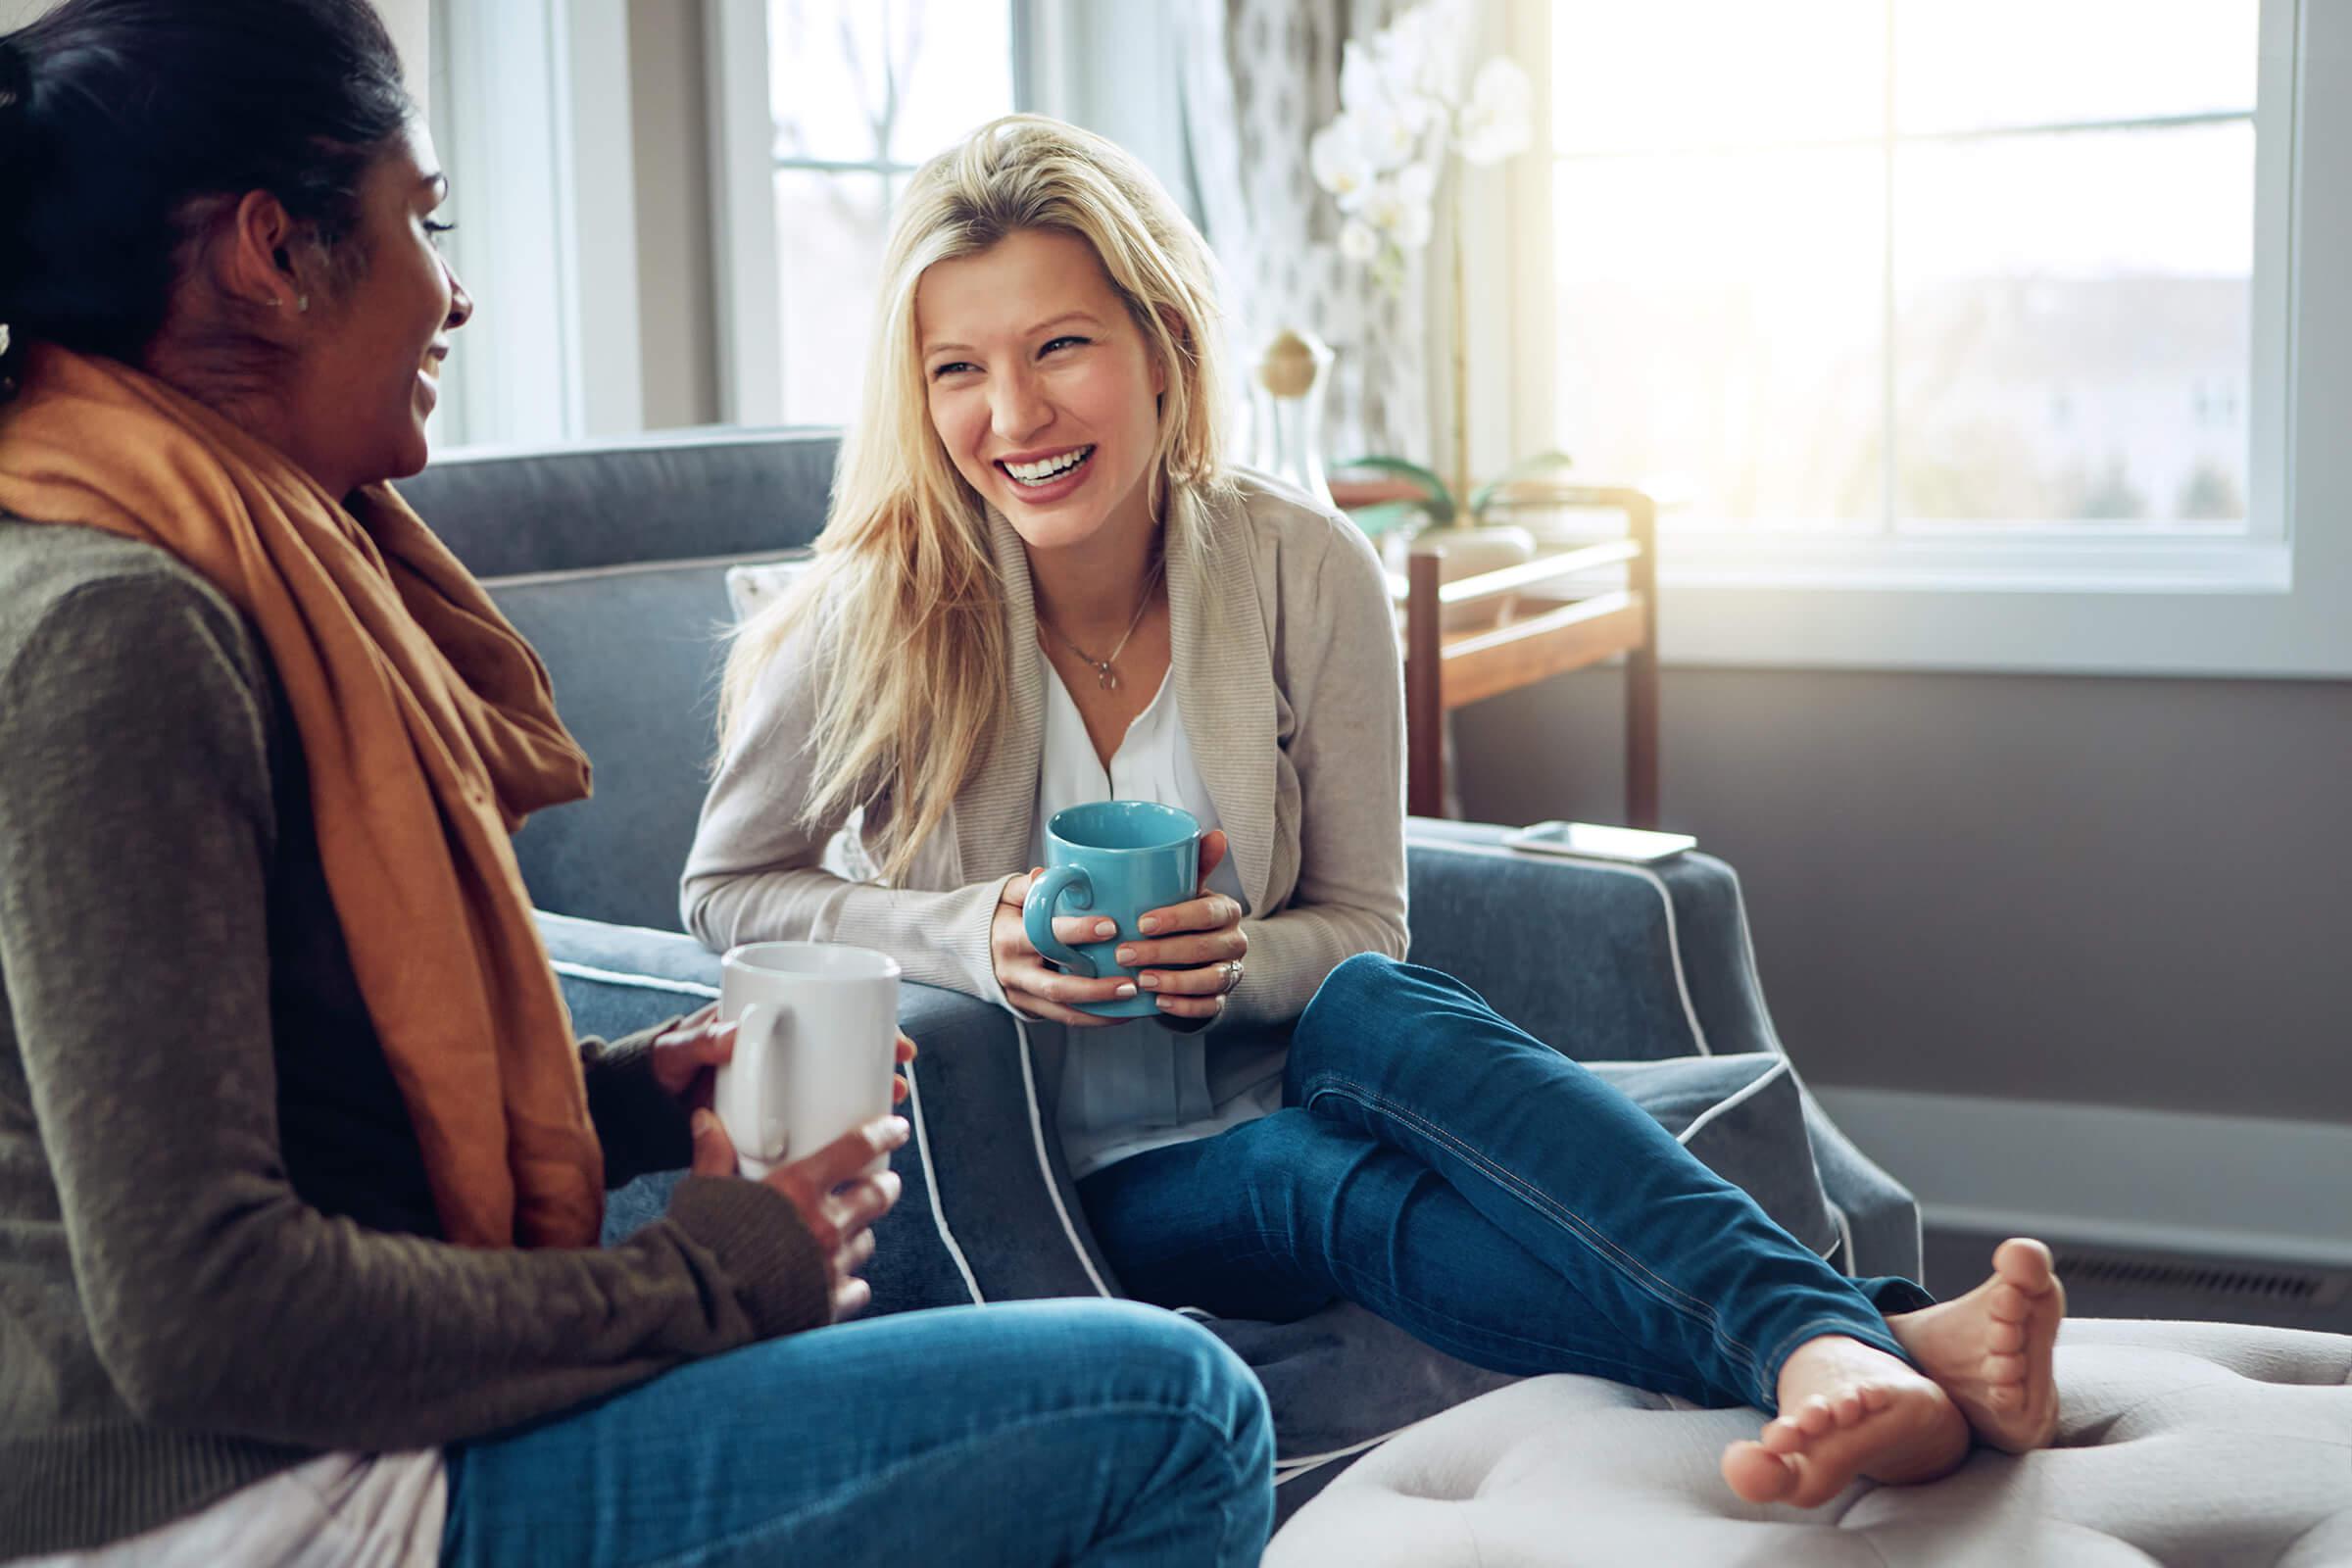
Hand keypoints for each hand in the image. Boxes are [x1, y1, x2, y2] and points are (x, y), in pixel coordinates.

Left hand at [653, 1007, 916, 1109]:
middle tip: (901, 1081)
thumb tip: (737, 1031)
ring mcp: (781, 1087)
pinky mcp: (773, 1120)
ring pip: (838, 1088)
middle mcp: (783, 1053)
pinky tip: (862, 1149)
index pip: (833, 1016)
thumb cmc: (659, 1070)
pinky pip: (816, 1120)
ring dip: (868, 1098)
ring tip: (888, 1111)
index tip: (895, 1041)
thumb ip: (701, 1041)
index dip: (872, 1026)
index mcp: (766, 1023)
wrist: (638, 1111)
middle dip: (881, 1065)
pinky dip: (840, 1132)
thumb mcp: (678, 1051)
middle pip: (846, 1054)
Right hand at [689, 1108, 909, 1321]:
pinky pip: (857, 1288)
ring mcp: (831, 1267)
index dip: (882, 1135)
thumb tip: (707, 1121)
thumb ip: (714, 1155)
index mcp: (798, 1189)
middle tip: (881, 1182)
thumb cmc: (701, 1250)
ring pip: (866, 1241)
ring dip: (860, 1232)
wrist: (700, 1312)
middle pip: (877, 1196)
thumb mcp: (704, 1193)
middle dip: (883, 1186)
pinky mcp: (829, 1304)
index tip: (895, 1130)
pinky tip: (836, 1278)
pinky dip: (850, 1282)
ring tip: (849, 1230)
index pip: (857, 1149)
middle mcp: (824, 1225)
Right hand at [992, 872, 1140, 1027]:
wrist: (971, 948)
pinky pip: (1063, 1018)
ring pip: (1062, 1009)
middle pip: (1056, 986)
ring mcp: (1021, 994)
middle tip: (1130, 982)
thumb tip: (1045, 874)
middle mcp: (1014, 971)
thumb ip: (1029, 885)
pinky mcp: (1028, 1008)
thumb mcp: (1008, 895)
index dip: (1078, 932)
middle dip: (1095, 987)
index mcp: (1009, 937)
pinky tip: (1123, 1012)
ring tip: (1132, 999)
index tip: (1111, 926)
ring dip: (1100, 1009)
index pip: (1045, 936)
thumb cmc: (1001, 915)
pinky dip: (1094, 1018)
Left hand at [1119, 829, 1246, 1022]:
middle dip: (1162, 952)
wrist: (1196, 954)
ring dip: (1173, 981)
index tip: (1141, 922)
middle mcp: (1235, 942)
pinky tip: (1159, 1003)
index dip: (1177, 918)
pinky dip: (1185, 1007)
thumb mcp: (1187, 890)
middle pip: (1204, 948)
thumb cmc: (1184, 915)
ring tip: (1141, 981)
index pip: (1208, 913)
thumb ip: (1195, 864)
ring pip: (1209, 979)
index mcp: (1227, 911)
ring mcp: (1230, 972)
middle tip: (1124, 953)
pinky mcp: (1221, 999)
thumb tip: (1216, 834)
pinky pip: (1209, 1007)